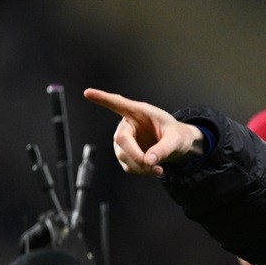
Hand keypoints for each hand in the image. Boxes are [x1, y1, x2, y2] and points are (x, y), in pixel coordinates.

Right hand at [83, 88, 204, 176]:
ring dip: (141, 166)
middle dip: (136, 155)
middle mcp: (128, 125)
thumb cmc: (176, 136)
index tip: (88, 93)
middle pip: (121, 139)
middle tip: (153, 167)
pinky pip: (128, 166)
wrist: (177, 146)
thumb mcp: (176, 140)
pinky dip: (141, 171)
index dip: (103, 99)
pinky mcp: (126, 154)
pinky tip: (153, 169)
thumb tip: (148, 162)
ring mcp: (124, 141)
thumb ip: (163, 149)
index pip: (118, 104)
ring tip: (159, 170)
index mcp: (139, 112)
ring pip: (123, 156)